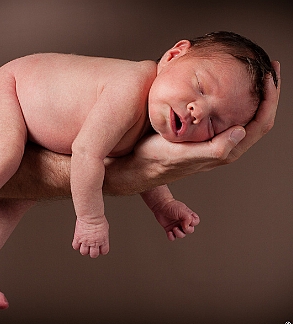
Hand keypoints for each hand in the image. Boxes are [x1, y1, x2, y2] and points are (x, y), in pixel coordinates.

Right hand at [72, 217, 109, 257]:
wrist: (90, 215)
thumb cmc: (98, 219)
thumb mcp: (105, 228)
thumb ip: (103, 236)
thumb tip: (101, 238)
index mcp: (103, 240)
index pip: (104, 252)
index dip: (101, 250)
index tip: (100, 248)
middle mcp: (94, 242)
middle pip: (93, 255)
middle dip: (92, 252)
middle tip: (91, 248)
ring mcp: (85, 241)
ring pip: (83, 253)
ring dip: (84, 249)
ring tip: (84, 244)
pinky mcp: (78, 238)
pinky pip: (75, 247)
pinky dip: (76, 245)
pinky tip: (78, 241)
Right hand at [118, 61, 280, 190]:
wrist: (142, 164)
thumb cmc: (159, 159)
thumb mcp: (184, 153)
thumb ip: (214, 148)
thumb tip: (240, 132)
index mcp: (226, 151)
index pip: (260, 124)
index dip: (270, 100)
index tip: (269, 76)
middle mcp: (226, 146)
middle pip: (259, 119)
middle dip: (269, 94)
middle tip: (270, 68)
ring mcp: (217, 140)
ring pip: (247, 117)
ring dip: (256, 97)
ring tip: (257, 76)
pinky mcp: (207, 134)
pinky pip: (231, 116)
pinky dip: (239, 100)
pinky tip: (233, 88)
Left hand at [153, 199, 199, 240]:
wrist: (160, 206)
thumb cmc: (171, 206)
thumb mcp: (183, 211)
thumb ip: (188, 219)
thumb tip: (187, 227)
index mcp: (188, 216)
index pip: (195, 222)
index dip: (193, 223)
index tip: (188, 220)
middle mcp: (183, 221)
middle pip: (189, 230)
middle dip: (186, 230)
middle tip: (181, 225)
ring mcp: (176, 226)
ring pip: (182, 235)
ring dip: (178, 233)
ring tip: (174, 228)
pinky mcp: (169, 229)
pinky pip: (173, 237)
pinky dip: (171, 237)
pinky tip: (169, 232)